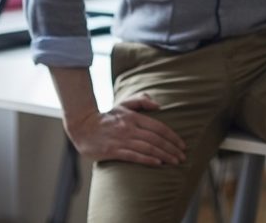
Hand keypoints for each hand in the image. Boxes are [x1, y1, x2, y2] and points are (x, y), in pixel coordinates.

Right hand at [64, 94, 187, 165]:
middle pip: (156, 139)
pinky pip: (133, 156)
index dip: (172, 136)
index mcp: (133, 117)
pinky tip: (158, 163)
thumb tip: (159, 105)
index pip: (158, 127)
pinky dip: (147, 159)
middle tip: (182, 157)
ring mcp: (121, 140)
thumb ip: (141, 101)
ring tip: (175, 161)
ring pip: (147, 148)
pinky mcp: (112, 151)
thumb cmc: (106, 117)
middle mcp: (129, 128)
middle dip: (171, 148)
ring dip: (163, 155)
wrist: (82, 126)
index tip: (182, 144)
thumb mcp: (123, 105)